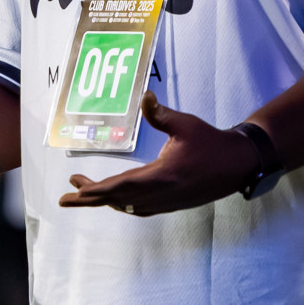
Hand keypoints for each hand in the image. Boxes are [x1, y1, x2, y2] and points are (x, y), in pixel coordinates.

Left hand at [57, 92, 258, 215]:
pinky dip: (124, 204)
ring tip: (85, 194)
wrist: (237, 164)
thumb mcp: (185, 124)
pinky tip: (116, 200)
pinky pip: (141, 208)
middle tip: (66, 197)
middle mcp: (162, 193)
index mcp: (162, 175)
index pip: (121, 185)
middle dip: (91, 197)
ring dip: (106, 200)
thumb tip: (144, 96)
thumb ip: (161, 114)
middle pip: (118, 199)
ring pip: (128, 205)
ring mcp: (167, 201)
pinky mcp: (173, 203)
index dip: (96, 189)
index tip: (76, 189)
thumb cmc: (211, 143)